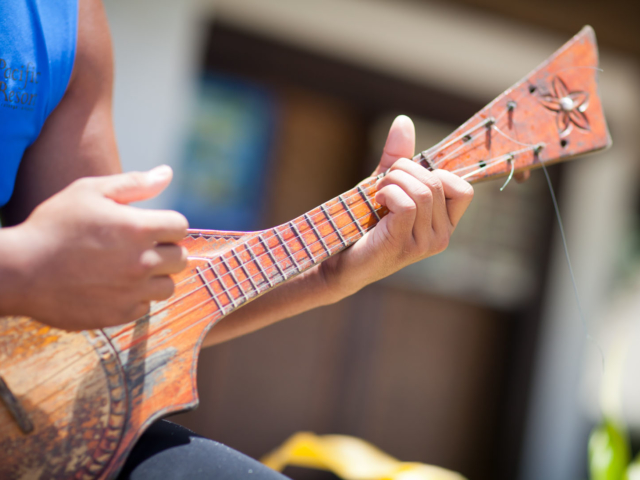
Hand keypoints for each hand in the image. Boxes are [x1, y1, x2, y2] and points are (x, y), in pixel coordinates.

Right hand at [4, 166, 187, 329]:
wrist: (20, 271)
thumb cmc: (53, 226)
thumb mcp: (89, 192)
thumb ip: (133, 183)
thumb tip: (167, 174)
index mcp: (139, 229)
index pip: (180, 226)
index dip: (166, 224)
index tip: (149, 226)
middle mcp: (143, 262)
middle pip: (180, 258)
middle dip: (165, 250)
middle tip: (139, 248)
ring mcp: (133, 291)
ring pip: (168, 286)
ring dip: (155, 277)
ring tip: (128, 269)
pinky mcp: (121, 314)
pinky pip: (145, 306)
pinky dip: (135, 298)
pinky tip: (112, 287)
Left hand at [319, 116, 473, 298]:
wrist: (340, 261)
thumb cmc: (365, 224)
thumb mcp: (386, 185)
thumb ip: (398, 156)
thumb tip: (403, 121)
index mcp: (444, 224)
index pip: (464, 189)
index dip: (435, 173)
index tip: (406, 179)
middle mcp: (442, 237)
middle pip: (437, 183)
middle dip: (405, 170)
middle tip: (382, 182)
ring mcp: (424, 244)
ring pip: (424, 191)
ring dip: (394, 180)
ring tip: (377, 192)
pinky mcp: (403, 245)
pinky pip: (407, 204)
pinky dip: (388, 193)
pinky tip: (376, 200)